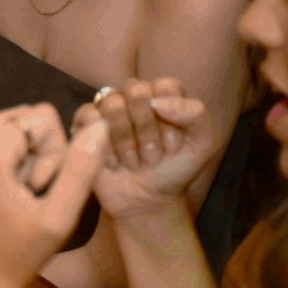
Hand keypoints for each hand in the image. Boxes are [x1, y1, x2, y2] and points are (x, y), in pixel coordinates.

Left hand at [0, 105, 107, 287]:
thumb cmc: (14, 256)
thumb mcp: (59, 216)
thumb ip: (82, 167)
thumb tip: (99, 125)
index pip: (40, 117)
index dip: (51, 153)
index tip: (38, 188)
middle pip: (13, 118)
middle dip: (27, 150)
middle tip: (21, 193)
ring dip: (3, 154)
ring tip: (1, 196)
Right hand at [74, 77, 220, 221]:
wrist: (146, 201)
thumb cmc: (174, 170)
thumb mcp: (202, 145)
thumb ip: (196, 114)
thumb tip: (158, 101)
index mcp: (163, 97)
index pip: (165, 85)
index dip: (171, 117)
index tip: (173, 145)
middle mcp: (134, 98)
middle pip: (136, 89)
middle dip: (147, 128)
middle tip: (153, 155)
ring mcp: (108, 110)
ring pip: (112, 102)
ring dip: (126, 139)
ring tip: (134, 161)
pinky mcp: (85, 124)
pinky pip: (88, 115)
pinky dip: (104, 144)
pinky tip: (114, 163)